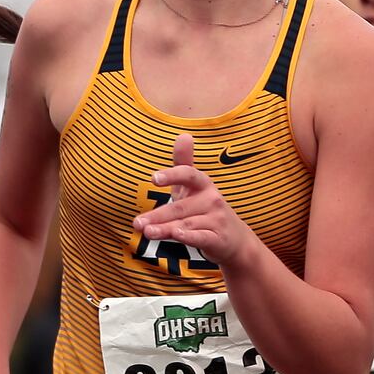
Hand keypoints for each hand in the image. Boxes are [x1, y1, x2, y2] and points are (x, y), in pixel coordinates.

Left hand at [131, 134, 255, 265]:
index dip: (172, 175)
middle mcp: (212, 199)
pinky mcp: (218, 238)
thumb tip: (184, 135)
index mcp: (204, 184)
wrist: (236, 239)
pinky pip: (201, 237)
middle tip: (137, 223)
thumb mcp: (194, 186)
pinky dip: (189, 236)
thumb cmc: (206, 209)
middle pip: (180, 207)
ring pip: (187, 224)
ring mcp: (216, 219)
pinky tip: (176, 235)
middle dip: (158, 215)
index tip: (154, 178)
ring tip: (147, 232)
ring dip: (165, 228)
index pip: (188, 174)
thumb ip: (184, 163)